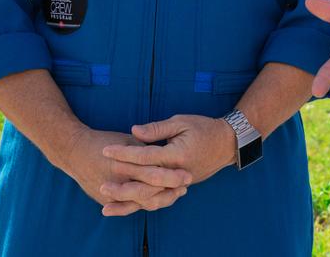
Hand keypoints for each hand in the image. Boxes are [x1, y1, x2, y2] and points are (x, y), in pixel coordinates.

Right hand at [57, 127, 190, 215]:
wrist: (73, 150)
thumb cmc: (103, 141)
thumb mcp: (127, 139)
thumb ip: (145, 147)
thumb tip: (165, 151)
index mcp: (124, 163)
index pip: (153, 173)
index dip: (171, 175)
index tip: (187, 174)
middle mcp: (118, 180)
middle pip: (149, 191)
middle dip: (170, 191)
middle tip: (185, 187)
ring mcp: (110, 193)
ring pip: (141, 203)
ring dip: (160, 200)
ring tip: (176, 194)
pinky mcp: (105, 200)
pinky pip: (130, 206)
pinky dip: (145, 204)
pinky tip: (158, 199)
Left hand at [99, 115, 234, 214]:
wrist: (227, 144)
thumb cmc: (204, 128)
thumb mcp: (181, 122)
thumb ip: (157, 129)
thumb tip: (134, 132)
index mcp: (176, 155)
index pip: (144, 156)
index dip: (123, 153)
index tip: (106, 151)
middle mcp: (177, 174)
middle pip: (145, 184)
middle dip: (121, 185)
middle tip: (101, 184)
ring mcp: (180, 184)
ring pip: (151, 199)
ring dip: (129, 203)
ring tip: (107, 205)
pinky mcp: (180, 188)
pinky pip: (159, 200)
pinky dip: (142, 204)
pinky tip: (127, 206)